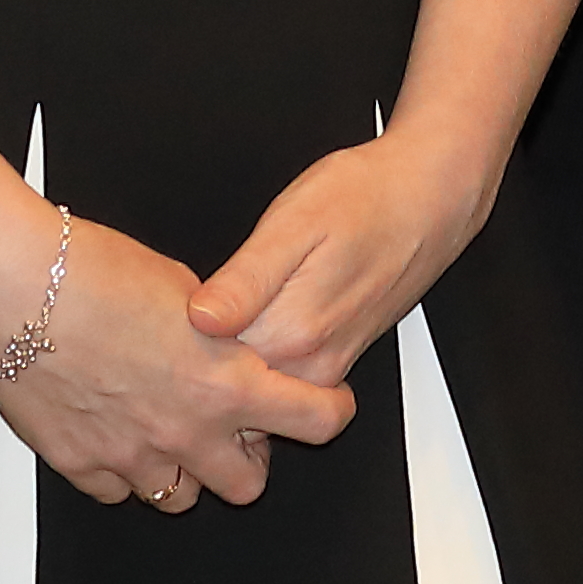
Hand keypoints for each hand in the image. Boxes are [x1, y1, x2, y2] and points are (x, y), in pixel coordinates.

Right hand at [0, 215, 357, 512]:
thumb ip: (217, 329)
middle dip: (247, 458)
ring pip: (179, 498)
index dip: (328, 411)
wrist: (16, 287)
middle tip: (233, 429)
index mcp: (226, 383)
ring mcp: (131, 457)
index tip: (324, 402)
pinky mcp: (80, 465)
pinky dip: (123, 469)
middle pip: (247, 486)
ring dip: (183, 469)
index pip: (317, 422)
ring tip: (167, 427)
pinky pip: (118, 491)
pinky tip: (114, 429)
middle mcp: (186, 432)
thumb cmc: (94, 272)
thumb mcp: (184, 287)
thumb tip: (224, 338)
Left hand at [187, 123, 505, 389]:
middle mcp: (310, 363)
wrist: (431, 195)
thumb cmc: (366, 196)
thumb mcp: (295, 221)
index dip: (169, 345)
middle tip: (169, 322)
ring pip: (255, 388)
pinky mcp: (336, 356)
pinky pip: (281, 375)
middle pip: (228, 389)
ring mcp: (326, 365)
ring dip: (223, 365)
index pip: (205, 369)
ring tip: (204, 320)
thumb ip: (245, 280)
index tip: (151, 322)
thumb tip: (200, 319)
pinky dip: (255, 358)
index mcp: (290, 332)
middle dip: (191, 365)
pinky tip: (243, 320)